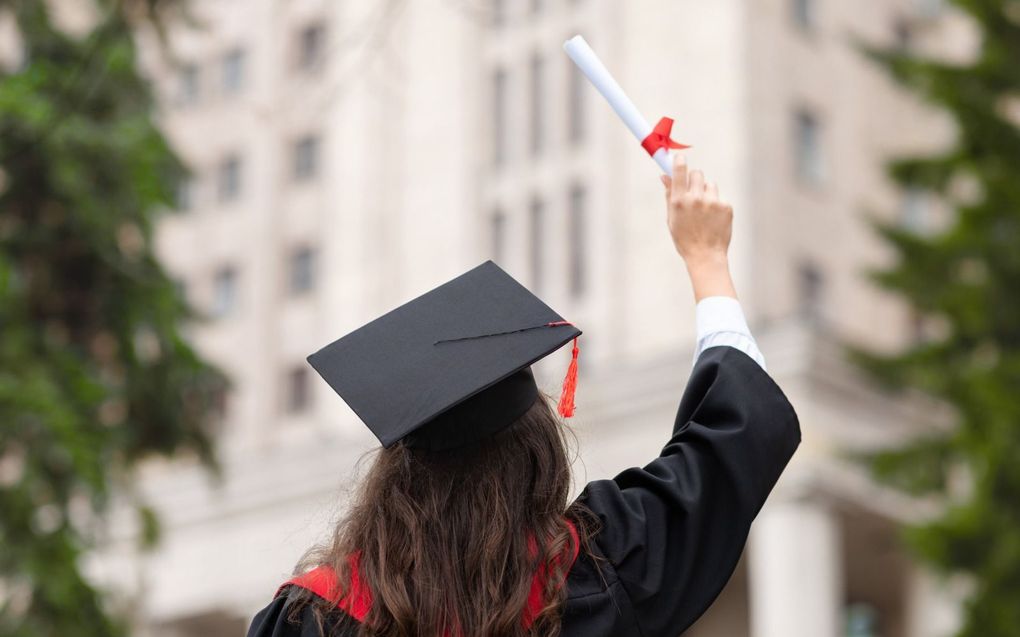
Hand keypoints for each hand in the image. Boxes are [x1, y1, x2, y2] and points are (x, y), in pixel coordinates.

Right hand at [660, 154, 736, 300]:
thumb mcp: (672, 218)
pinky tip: (713, 220)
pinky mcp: (726, 207)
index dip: (679, 162)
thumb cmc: (685, 239)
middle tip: (694, 191)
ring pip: (710, 185)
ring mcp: (712, 202)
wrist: (706, 256)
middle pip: (697, 174)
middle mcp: (695, 199)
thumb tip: (664, 176)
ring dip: (707, 193)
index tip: (680, 158)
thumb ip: (669, 195)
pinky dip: (717, 205)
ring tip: (705, 212)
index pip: (679, 172)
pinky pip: (720, 198)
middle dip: (695, 179)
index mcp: (678, 202)